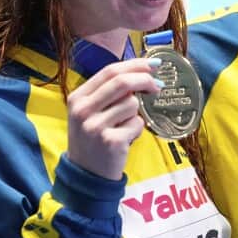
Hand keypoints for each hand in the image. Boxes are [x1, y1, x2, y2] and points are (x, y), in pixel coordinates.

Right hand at [66, 58, 162, 179]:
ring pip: (132, 104)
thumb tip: (144, 72)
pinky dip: (137, 130)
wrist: (87, 174)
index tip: (154, 64)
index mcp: (77, 98)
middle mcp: (83, 110)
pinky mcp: (111, 141)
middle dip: (145, 80)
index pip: (109, 71)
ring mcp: (95, 126)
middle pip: (122, 82)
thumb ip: (109, 93)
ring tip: (124, 127)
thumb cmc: (93, 139)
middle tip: (159, 85)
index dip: (135, 65)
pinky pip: (137, 124)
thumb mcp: (90, 112)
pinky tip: (126, 139)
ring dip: (136, 114)